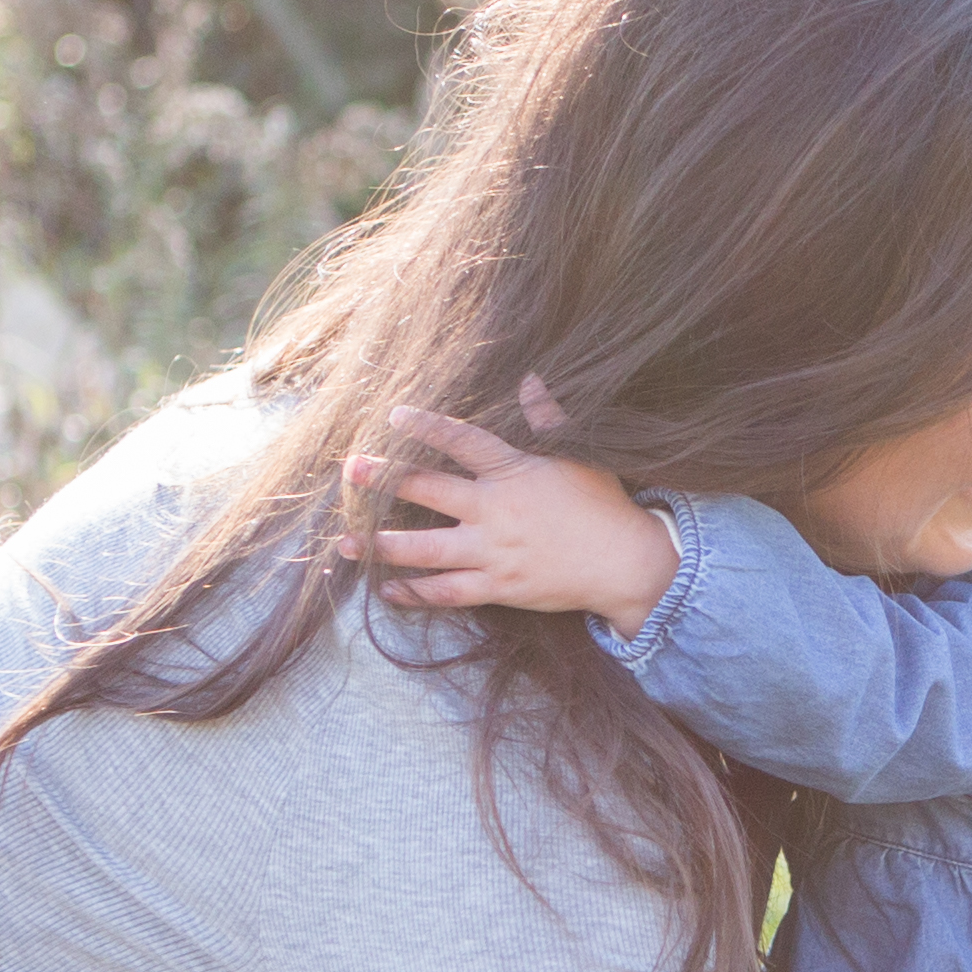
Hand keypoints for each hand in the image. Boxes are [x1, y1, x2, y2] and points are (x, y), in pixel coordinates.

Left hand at [349, 404, 677, 628]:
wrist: (625, 564)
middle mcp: (495, 511)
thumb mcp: (581, 454)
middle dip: (385, 480)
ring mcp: (493, 553)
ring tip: (346, 542)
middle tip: (350, 471)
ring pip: (425, 549)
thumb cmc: (602, 505)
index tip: (393, 415)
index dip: (426, 427)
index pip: (461, 441)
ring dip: (382, 545)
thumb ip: (550, 417)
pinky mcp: (498, 588)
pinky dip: (415, 593)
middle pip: (428, 490)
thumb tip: (531, 377)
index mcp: (513, 473)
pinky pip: (447, 593)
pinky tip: (387, 590)